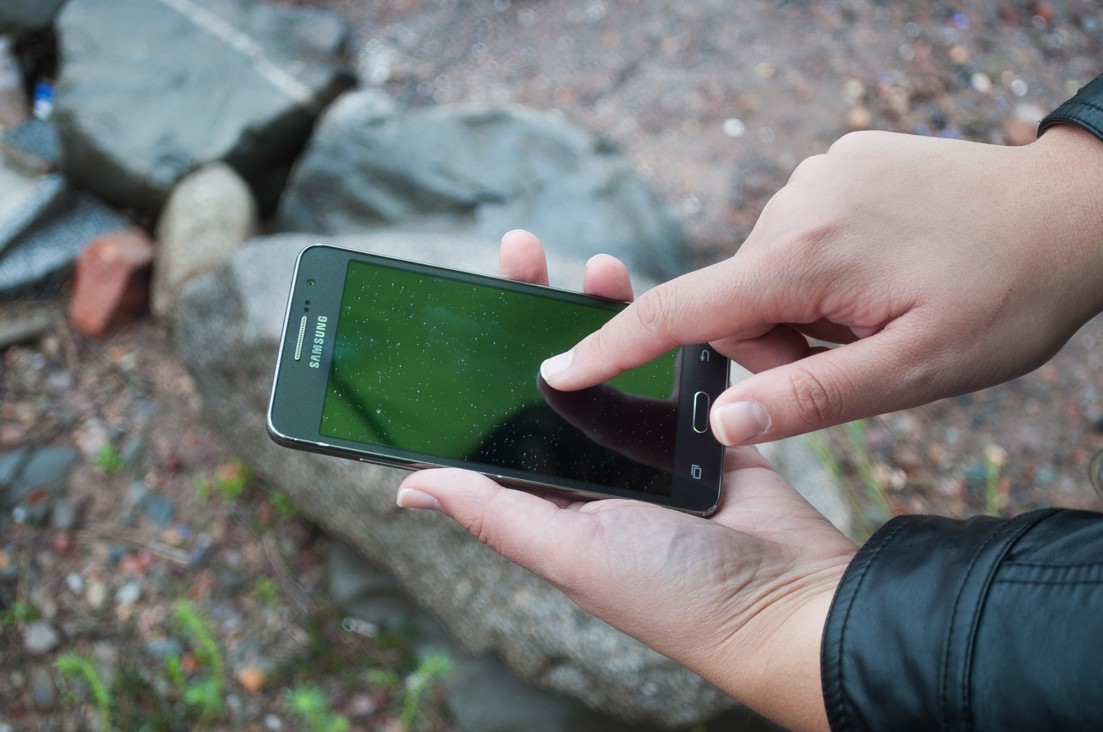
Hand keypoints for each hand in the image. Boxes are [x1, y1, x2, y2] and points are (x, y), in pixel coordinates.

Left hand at [397, 230, 856, 731]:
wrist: (788, 600)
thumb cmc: (673, 593)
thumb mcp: (569, 552)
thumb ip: (494, 513)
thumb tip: (409, 487)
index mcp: (552, 499)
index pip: (502, 417)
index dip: (481, 362)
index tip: (464, 305)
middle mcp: (595, 470)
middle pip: (554, 378)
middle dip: (534, 314)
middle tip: (521, 253)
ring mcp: (648, 447)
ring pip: (613, 365)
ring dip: (598, 313)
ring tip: (591, 266)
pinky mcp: (699, 431)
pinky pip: (674, 372)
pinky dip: (662, 336)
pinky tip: (646, 298)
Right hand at [539, 126, 1102, 444]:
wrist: (1072, 210)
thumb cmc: (1005, 297)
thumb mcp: (914, 372)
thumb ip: (810, 399)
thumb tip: (720, 421)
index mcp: (805, 256)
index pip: (682, 310)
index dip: (613, 345)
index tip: (557, 367)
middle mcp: (795, 204)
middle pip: (734, 302)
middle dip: (776, 345)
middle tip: (856, 356)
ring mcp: (815, 177)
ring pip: (766, 276)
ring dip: (803, 312)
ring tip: (879, 313)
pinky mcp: (835, 168)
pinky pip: (795, 239)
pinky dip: (821, 275)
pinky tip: (883, 275)